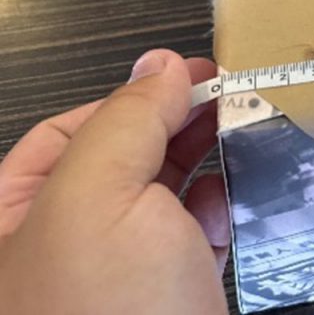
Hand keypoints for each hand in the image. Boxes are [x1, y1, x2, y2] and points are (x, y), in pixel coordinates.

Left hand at [0, 50, 228, 313]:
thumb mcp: (100, 197)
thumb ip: (127, 120)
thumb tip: (160, 66)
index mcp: (13, 219)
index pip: (74, 129)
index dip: (138, 94)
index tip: (198, 75)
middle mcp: (57, 249)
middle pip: (123, 159)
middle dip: (178, 126)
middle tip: (233, 102)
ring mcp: (113, 280)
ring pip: (162, 197)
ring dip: (205, 165)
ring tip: (246, 141)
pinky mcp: (165, 302)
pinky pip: (190, 240)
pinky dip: (216, 213)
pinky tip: (235, 203)